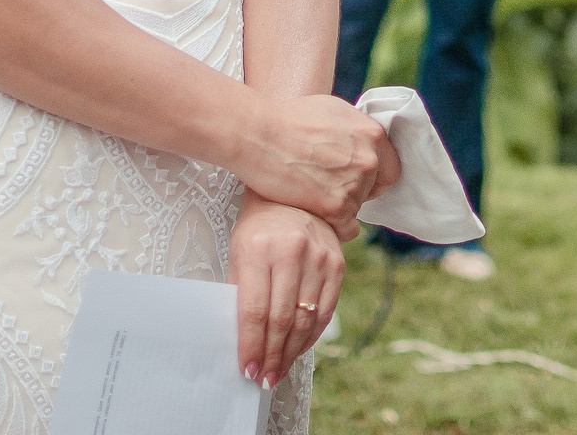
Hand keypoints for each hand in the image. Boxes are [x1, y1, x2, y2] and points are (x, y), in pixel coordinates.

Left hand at [230, 194, 344, 390]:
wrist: (292, 197)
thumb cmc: (257, 230)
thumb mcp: (239, 254)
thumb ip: (241, 294)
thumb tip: (245, 344)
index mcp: (258, 249)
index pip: (254, 310)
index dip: (251, 345)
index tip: (247, 370)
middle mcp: (291, 251)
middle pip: (281, 319)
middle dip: (271, 355)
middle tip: (263, 378)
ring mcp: (319, 257)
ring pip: (305, 319)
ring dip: (291, 352)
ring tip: (279, 370)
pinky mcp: (337, 263)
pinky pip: (325, 310)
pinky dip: (311, 336)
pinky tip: (298, 349)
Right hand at [233, 93, 400, 237]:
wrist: (259, 136)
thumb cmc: (288, 118)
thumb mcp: (332, 110)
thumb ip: (355, 129)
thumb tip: (363, 142)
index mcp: (373, 134)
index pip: (390, 168)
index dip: (374, 175)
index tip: (355, 177)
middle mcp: (369, 160)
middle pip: (372, 189)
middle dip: (354, 189)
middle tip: (326, 185)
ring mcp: (354, 185)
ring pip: (356, 208)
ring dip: (338, 206)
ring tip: (312, 195)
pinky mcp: (336, 207)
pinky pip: (345, 228)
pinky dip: (333, 227)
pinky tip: (316, 216)